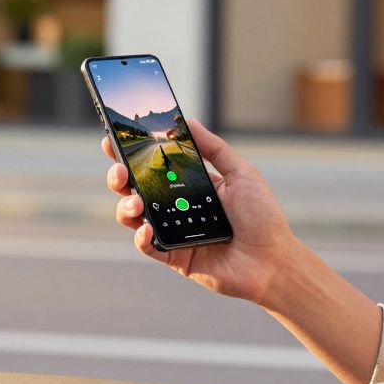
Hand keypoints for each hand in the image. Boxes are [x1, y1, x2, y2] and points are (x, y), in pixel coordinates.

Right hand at [103, 119, 299, 305]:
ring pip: (133, 216)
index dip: (129, 153)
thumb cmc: (262, 217)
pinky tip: (147, 229)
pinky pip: (147, 246)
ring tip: (136, 201)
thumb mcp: (242, 174)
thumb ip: (214, 149)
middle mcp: (176, 207)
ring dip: (126, 205)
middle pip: (134, 188)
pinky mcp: (174, 256)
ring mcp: (173, 232)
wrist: (272, 261)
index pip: (153, 165)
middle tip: (120, 170)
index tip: (112, 139)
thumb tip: (189, 122)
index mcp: (189, 185)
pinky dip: (141, 237)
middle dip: (118, 176)